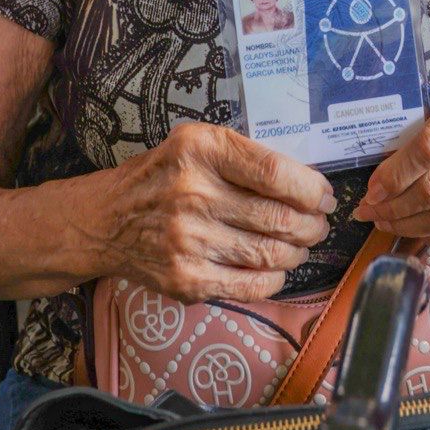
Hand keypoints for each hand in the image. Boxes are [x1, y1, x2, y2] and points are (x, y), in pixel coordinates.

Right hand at [101, 122, 335, 302]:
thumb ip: (244, 157)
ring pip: (270, 254)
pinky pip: (251, 286)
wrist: (105, 219)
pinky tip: (275, 268)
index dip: (310, 188)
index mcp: (201, 151)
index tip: (323, 195)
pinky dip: (275, 279)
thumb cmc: (162, 175)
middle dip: (312, 224)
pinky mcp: (185, 280)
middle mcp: (193, 195)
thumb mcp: (197, 143)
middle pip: (279, 217)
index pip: (274, 172)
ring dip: (297, 252)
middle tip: (318, 224)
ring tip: (299, 245)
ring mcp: (188, 242)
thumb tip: (305, 185)